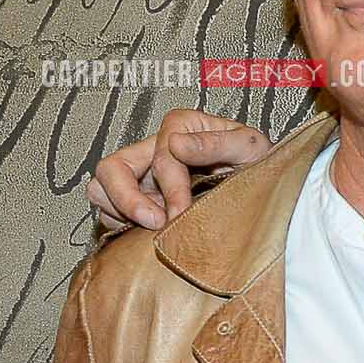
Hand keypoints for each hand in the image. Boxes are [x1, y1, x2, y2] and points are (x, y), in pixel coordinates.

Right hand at [85, 108, 271, 231]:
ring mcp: (141, 176)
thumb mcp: (250, 147)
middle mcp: (153, 149)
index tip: (182, 213)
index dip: (171, 187)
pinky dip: (120, 225)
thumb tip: (175, 145)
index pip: (161, 157)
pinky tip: (149, 235)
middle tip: (155, 224)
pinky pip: (108, 212)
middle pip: (111, 167)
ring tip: (153, 229)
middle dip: (127, 199)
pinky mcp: (138, 200)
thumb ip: (218, 143)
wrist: (263, 189)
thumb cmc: (257, 164)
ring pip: (100, 189)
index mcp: (180, 127)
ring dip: (120, 212)